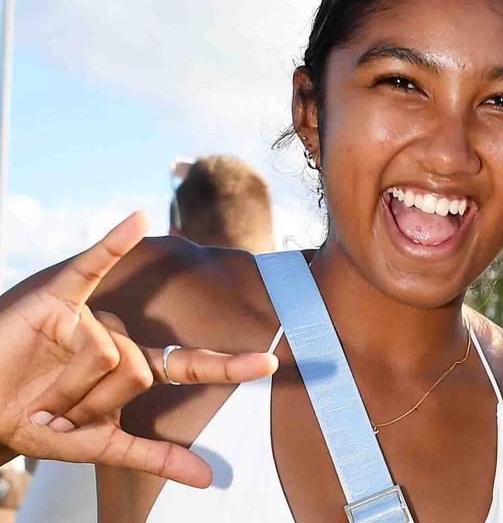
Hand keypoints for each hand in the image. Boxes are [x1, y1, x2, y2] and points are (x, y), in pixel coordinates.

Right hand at [0, 212, 277, 487]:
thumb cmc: (36, 422)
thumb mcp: (97, 445)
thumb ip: (154, 458)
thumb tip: (208, 480)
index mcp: (134, 367)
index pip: (190, 364)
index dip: (229, 366)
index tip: (270, 363)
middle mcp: (120, 336)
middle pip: (139, 373)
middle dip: (94, 406)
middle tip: (59, 415)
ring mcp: (92, 315)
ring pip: (110, 355)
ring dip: (70, 392)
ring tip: (42, 397)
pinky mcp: (59, 297)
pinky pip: (91, 267)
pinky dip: (113, 244)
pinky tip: (138, 219)